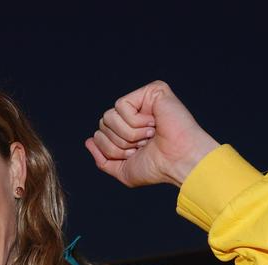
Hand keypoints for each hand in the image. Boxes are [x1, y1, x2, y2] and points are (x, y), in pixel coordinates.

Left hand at [84, 80, 219, 187]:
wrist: (178, 161)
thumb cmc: (157, 167)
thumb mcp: (123, 170)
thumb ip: (103, 159)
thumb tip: (89, 141)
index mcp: (130, 130)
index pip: (99, 135)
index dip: (111, 150)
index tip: (135, 154)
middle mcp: (136, 114)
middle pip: (102, 124)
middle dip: (118, 143)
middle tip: (142, 145)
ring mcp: (144, 101)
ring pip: (109, 116)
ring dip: (127, 133)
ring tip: (149, 135)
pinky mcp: (151, 91)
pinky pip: (121, 106)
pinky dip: (134, 122)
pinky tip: (153, 123)